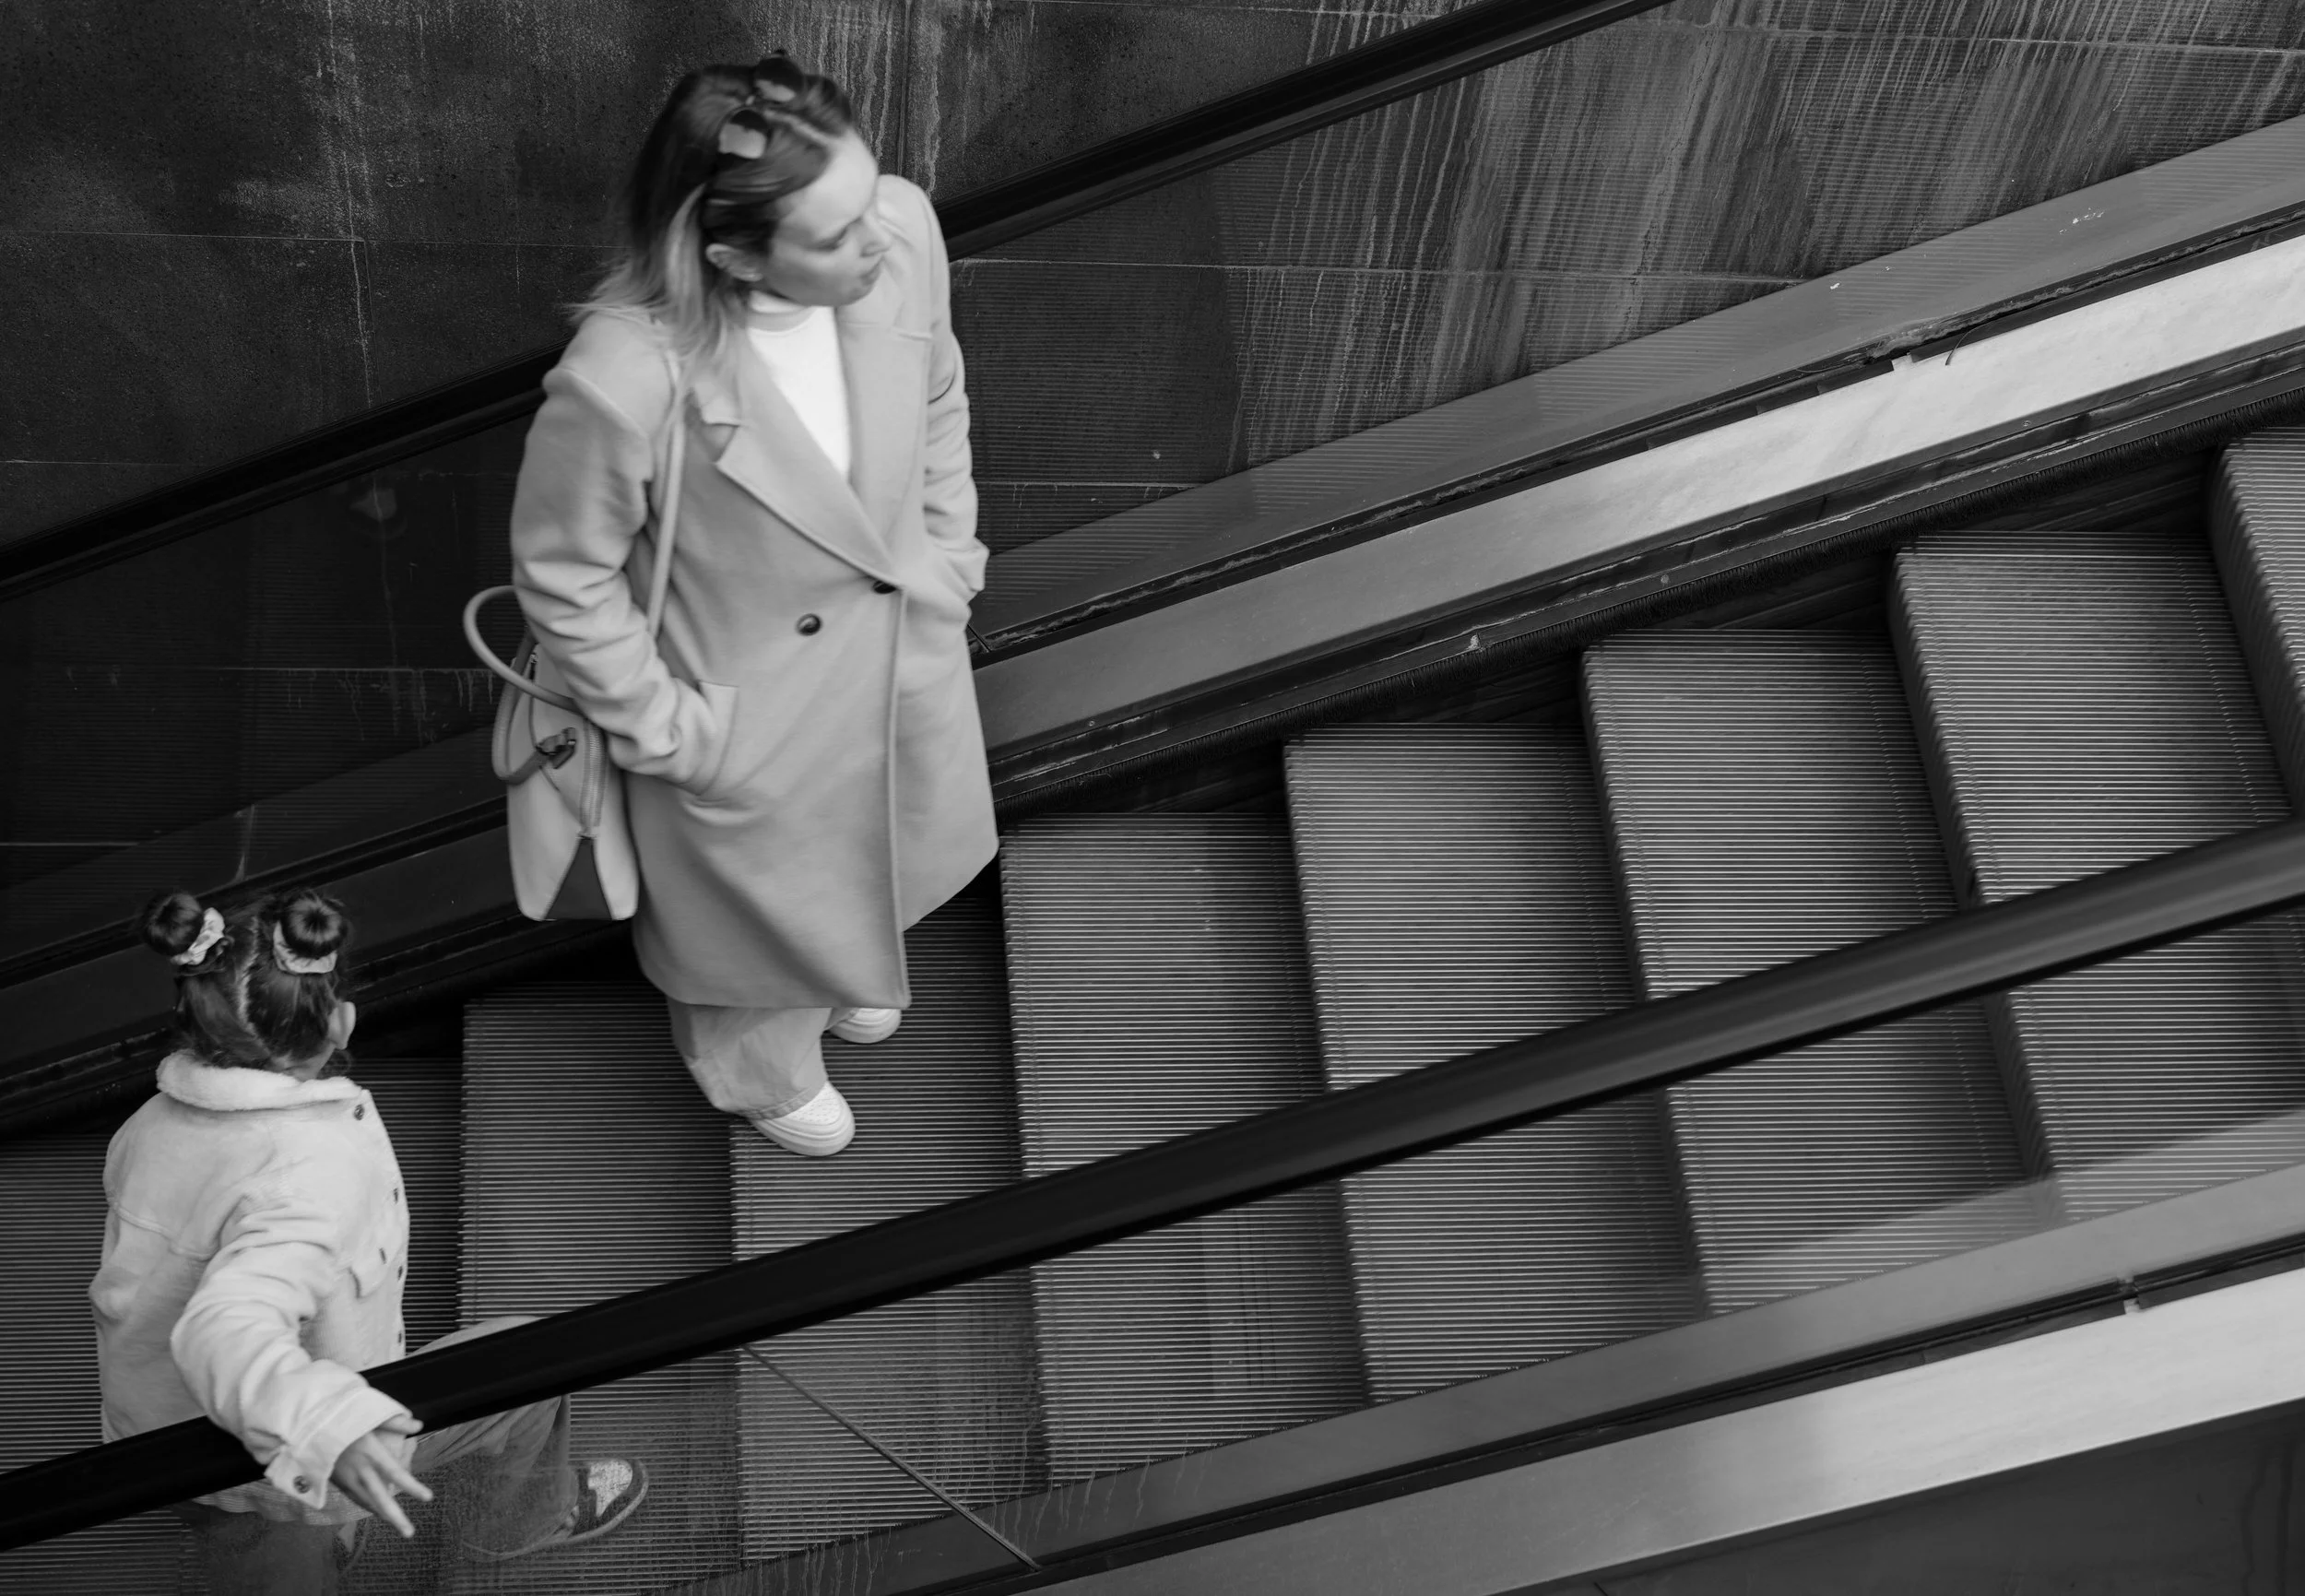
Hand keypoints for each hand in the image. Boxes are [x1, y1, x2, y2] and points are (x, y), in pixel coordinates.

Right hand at [330, 1413, 431, 1536]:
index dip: (412, 1486)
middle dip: (395, 1517)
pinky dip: (369, 1507)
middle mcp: (360, 1470)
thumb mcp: (368, 1416)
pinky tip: (378, 1512)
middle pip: (380, 1498)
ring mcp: (347, 1479)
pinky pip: (356, 1499)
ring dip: (383, 1515)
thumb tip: (419, 1424)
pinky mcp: (338, 1483)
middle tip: (410, 1533)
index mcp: (371, 1454)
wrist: (307, 1431)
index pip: (396, 1473)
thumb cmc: (341, 1421)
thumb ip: (395, 1422)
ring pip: (367, 1503)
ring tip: (400, 1526)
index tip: (428, 1497)